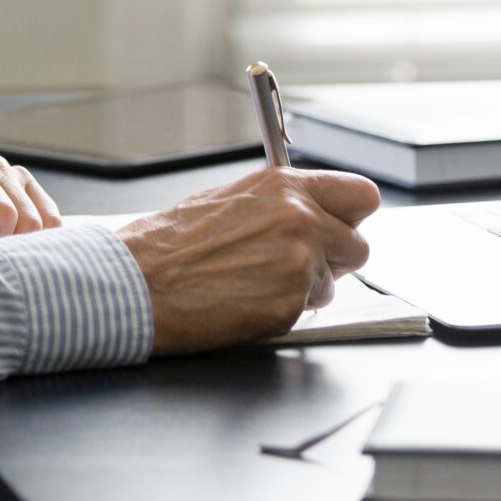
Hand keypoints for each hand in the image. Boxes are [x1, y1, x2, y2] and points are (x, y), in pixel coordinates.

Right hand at [118, 167, 380, 353]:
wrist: (139, 282)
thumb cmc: (169, 243)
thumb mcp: (229, 200)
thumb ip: (280, 205)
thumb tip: (310, 215)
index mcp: (285, 188)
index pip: (361, 195)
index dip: (350, 217)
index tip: (339, 226)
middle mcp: (300, 220)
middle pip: (359, 246)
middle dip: (333, 259)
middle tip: (296, 265)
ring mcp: (299, 264)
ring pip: (332, 285)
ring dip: (305, 289)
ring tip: (256, 284)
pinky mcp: (290, 306)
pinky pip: (305, 313)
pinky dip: (282, 312)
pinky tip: (246, 301)